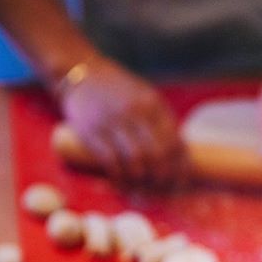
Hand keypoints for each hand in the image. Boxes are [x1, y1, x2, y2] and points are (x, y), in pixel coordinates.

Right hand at [59, 57, 186, 185]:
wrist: (82, 72)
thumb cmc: (118, 89)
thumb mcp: (145, 97)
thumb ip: (160, 121)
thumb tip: (178, 155)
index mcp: (154, 105)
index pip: (175, 142)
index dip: (179, 167)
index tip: (178, 183)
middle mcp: (136, 112)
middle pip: (158, 155)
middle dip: (161, 178)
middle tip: (158, 189)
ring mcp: (113, 121)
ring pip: (136, 160)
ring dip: (140, 180)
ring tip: (140, 188)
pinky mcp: (91, 131)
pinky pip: (111, 161)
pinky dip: (119, 177)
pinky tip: (121, 182)